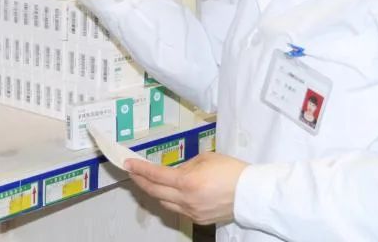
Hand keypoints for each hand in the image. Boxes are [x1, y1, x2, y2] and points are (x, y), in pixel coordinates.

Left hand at [125, 152, 248, 224]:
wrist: (250, 193)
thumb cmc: (231, 170)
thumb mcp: (206, 158)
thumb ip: (186, 165)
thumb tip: (175, 171)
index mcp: (187, 181)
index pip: (156, 175)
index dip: (140, 169)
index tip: (128, 163)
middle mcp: (186, 199)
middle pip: (155, 191)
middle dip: (140, 180)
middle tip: (132, 172)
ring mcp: (191, 212)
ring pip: (164, 203)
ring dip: (153, 191)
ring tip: (147, 181)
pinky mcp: (197, 219)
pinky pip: (177, 209)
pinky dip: (169, 200)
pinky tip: (168, 192)